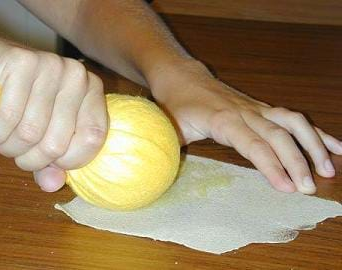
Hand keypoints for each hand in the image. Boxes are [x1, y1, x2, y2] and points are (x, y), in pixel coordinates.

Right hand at [0, 46, 106, 191]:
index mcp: (93, 93)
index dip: (70, 161)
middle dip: (32, 159)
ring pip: (31, 132)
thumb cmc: (26, 104)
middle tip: (20, 154)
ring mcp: (52, 65)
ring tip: (7, 141)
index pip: (93, 139)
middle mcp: (78, 76)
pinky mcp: (23, 62)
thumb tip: (52, 185)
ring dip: (11, 148)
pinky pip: (9, 116)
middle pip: (58, 142)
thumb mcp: (46, 134)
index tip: (53, 162)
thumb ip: (53, 162)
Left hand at [151, 60, 341, 193]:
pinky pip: (294, 118)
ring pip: (293, 122)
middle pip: (278, 135)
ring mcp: (257, 108)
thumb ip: (173, 152)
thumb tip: (168, 175)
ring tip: (329, 170)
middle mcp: (245, 112)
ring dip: (314, 144)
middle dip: (297, 161)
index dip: (271, 165)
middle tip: (308, 189)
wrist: (182, 78)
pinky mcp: (262, 108)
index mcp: (222, 120)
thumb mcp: (171, 130)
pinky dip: (316, 132)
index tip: (286, 187)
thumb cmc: (176, 105)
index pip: (252, 144)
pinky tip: (334, 146)